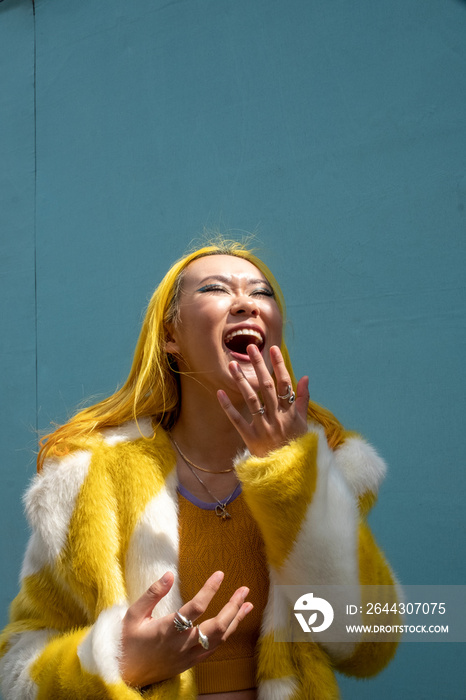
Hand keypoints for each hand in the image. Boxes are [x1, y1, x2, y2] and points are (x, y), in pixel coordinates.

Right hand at [120, 571, 251, 687]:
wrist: (127, 675)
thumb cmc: (129, 641)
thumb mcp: (134, 615)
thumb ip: (153, 593)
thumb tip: (169, 574)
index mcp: (167, 630)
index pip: (195, 608)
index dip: (209, 590)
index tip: (220, 574)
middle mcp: (182, 644)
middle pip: (216, 626)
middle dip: (233, 607)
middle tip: (244, 589)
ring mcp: (189, 655)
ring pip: (219, 638)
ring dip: (235, 620)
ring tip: (248, 604)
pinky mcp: (191, 662)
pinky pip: (214, 648)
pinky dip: (227, 634)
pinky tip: (233, 622)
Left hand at [217, 344, 308, 456]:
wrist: (289, 473)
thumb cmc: (297, 445)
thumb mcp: (304, 423)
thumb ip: (303, 400)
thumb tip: (305, 377)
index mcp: (291, 412)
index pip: (285, 384)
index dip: (279, 366)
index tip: (272, 349)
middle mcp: (277, 417)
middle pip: (267, 387)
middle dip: (259, 366)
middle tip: (250, 348)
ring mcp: (263, 427)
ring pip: (251, 400)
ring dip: (241, 381)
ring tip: (232, 364)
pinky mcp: (251, 438)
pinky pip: (237, 420)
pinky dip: (228, 407)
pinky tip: (219, 392)